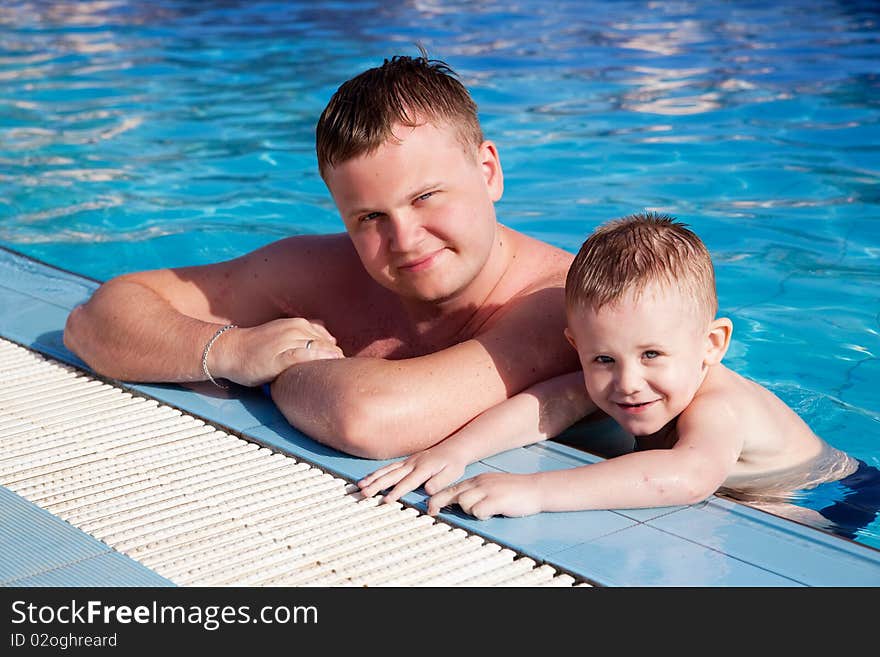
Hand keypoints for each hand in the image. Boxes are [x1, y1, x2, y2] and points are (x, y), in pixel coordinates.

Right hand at [216, 317, 343, 386]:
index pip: (327, 339)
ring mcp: (287, 341)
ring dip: (331, 362)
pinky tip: (325, 370)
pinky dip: (317, 362)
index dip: (335, 355)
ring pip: (319, 349)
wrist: (230, 350)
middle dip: (337, 360)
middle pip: (327, 345)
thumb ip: (306, 337)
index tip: (339, 369)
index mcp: (299, 324)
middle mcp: (295, 329)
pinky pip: (303, 357)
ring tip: (336, 377)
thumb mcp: (284, 335)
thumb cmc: (257, 347)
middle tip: (341, 377)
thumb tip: (332, 342)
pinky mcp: (279, 356)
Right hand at [358, 442, 467, 503]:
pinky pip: (388, 467)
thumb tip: (427, 491)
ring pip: (387, 470)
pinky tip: (368, 478)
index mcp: (423, 468)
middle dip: (377, 485)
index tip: (386, 500)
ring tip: (361, 486)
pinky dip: (377, 473)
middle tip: (365, 493)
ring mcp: (407, 462)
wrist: (454, 448)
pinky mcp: (405, 462)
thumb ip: (439, 483)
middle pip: (392, 476)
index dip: (396, 492)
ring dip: (373, 478)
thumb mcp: (452, 474)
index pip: (407, 482)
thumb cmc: (453, 463)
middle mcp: (412, 464)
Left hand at [427, 472, 542, 519]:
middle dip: (438, 503)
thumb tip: (462, 504)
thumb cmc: (515, 491)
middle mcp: (480, 483)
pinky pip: (478, 511)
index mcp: (477, 480)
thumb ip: (477, 492)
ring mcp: (488, 490)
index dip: (438, 498)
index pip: (452, 487)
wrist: (536, 488)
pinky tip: (492, 513)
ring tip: (484, 511)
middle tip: (432, 513)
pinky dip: (481, 515)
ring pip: (464, 503)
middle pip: (452, 493)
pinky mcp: (496, 500)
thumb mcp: (492, 486)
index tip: (430, 508)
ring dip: (469, 511)